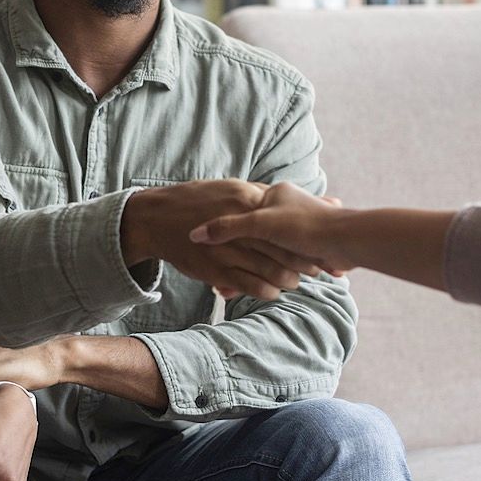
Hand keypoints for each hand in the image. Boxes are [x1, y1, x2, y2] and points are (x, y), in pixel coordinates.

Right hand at [123, 179, 325, 299]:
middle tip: (320, 270)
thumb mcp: (229, 189)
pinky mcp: (215, 269)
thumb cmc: (198, 201)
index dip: (305, 236)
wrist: (157, 219)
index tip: (323, 244)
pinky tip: (273, 292)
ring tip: (297, 282)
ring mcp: (226, 249)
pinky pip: (247, 284)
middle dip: (304, 261)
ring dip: (287, 279)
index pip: (284, 221)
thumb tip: (285, 193)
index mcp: (244, 200)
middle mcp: (238, 224)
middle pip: (282, 247)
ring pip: (268, 269)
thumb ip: (259, 193)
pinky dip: (265, 290)